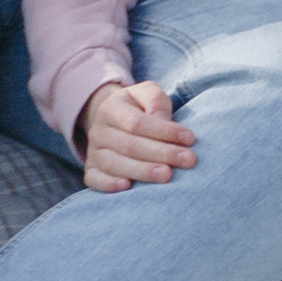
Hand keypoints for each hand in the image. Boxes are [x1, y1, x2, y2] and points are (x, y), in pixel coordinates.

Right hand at [79, 78, 196, 190]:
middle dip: (161, 153)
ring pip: (114, 164)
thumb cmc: (137, 107)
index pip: (137, 123)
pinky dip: (108, 184)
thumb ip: (156, 101)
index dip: (165, 131)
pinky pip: (94, 180)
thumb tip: (163, 120)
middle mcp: (98, 131)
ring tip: (167, 175)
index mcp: (111, 108)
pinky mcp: (91, 170)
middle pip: (130, 146)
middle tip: (187, 160)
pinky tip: (127, 187)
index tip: (190, 139)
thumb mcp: (147, 93)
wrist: (112, 119)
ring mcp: (93, 152)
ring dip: (142, 171)